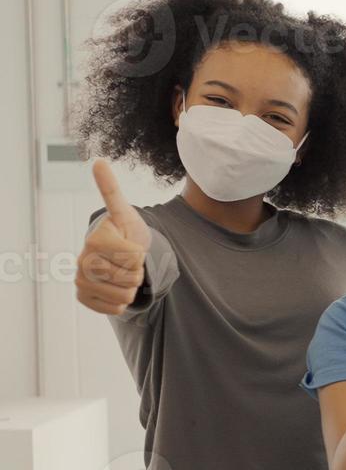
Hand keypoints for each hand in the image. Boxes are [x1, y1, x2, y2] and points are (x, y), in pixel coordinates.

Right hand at [76, 159, 152, 314]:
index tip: (132, 245)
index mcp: (94, 240)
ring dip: (132, 286)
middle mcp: (81, 261)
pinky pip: (116, 308)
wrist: (118, 257)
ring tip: (123, 273)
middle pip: (131, 278)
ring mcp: (80, 281)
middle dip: (137, 270)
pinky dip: (123, 301)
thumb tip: (98, 161)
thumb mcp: (125, 212)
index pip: (134, 257)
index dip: (141, 253)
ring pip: (125, 295)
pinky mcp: (84, 298)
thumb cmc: (124, 233)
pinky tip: (116, 287)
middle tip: (129, 261)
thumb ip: (111, 190)